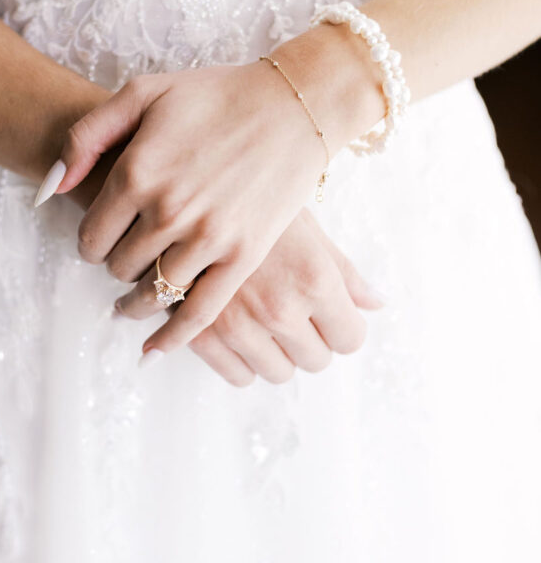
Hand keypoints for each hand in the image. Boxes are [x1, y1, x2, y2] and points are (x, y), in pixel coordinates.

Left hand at [47, 33, 360, 355]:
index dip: (91, 243)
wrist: (293, 105)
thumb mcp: (143, 92)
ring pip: (152, 292)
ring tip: (135, 298)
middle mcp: (166, 209)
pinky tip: (154, 348)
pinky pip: (198, 312)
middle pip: (119, 266)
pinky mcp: (243, 255)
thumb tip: (50, 188)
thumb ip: (87, 136)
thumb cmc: (217, 94)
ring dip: (138, 300)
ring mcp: (206, 236)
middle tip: (129, 257)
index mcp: (136, 171)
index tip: (103, 241)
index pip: (91, 236)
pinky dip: (172, 337)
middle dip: (118, 264)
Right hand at [113, 208, 385, 383]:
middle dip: (310, 340)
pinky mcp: (200, 334)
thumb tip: (377, 303)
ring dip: (276, 353)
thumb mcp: (306, 225)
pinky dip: (241, 362)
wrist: (186, 187)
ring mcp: (238, 325)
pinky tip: (237, 333)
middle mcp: (280, 308)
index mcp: (314, 279)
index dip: (342, 326)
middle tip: (293, 312)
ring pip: (278, 372)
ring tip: (262, 321)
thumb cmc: (254, 199)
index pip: (350, 338)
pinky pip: (237, 375)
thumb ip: (343, 271)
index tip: (329, 314)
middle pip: (316, 360)